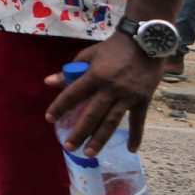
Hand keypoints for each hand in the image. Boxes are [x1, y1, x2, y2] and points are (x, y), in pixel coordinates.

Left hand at [45, 32, 165, 156]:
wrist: (146, 42)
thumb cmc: (114, 48)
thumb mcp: (88, 55)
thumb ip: (70, 71)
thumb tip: (49, 82)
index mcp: (95, 75)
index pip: (73, 95)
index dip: (60, 107)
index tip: (50, 119)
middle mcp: (110, 88)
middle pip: (92, 114)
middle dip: (80, 132)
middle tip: (69, 147)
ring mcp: (128, 96)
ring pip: (112, 122)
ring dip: (100, 139)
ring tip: (89, 153)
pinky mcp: (143, 100)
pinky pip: (138, 121)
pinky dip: (136, 136)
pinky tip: (131, 149)